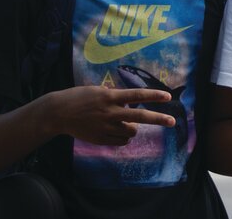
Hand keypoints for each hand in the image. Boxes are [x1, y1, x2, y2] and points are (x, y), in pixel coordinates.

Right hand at [49, 86, 174, 145]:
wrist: (58, 113)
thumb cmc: (80, 98)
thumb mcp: (99, 91)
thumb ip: (116, 97)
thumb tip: (132, 103)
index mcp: (110, 96)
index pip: (137, 95)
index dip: (153, 96)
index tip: (168, 97)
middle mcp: (110, 111)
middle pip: (140, 116)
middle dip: (158, 119)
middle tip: (172, 122)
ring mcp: (105, 126)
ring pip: (131, 131)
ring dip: (132, 128)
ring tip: (124, 123)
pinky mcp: (100, 139)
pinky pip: (121, 141)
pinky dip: (123, 137)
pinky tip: (115, 131)